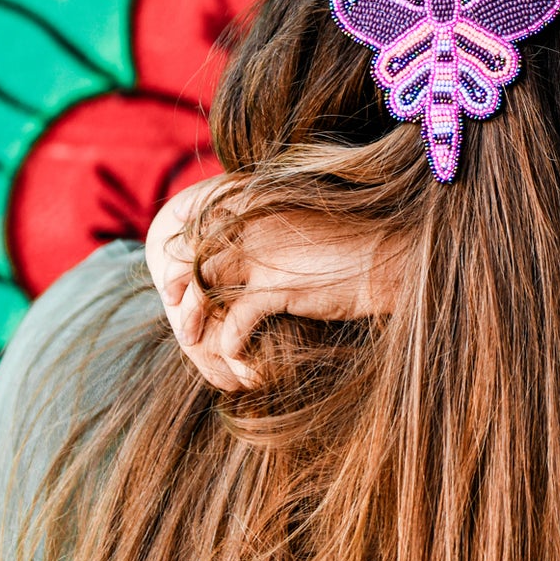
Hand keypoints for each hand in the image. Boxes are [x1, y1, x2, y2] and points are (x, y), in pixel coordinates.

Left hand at [144, 178, 398, 390]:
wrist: (389, 256)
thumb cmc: (355, 243)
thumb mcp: (306, 223)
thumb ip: (274, 226)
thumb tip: (256, 239)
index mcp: (260, 203)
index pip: (204, 222)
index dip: (186, 246)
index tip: (178, 268)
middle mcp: (255, 224)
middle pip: (196, 254)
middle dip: (178, 280)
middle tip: (170, 302)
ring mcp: (263, 256)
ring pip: (203, 288)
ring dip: (192, 316)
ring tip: (191, 338)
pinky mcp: (278, 289)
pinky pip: (233, 322)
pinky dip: (229, 345)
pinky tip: (235, 357)